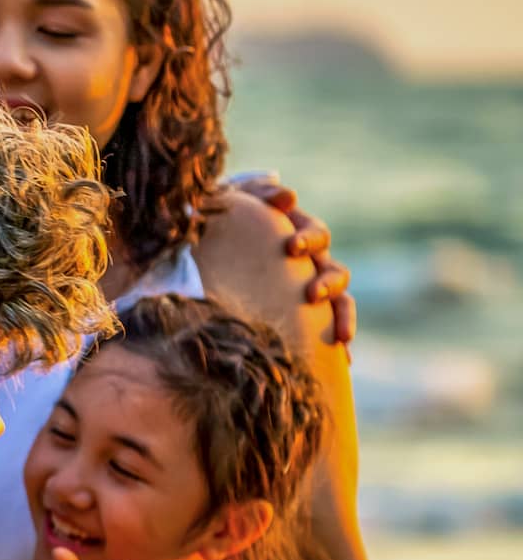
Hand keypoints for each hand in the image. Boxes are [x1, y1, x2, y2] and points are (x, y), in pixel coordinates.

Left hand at [228, 172, 356, 349]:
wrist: (216, 242)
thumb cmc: (231, 218)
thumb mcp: (241, 201)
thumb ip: (261, 193)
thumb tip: (287, 197)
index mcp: (299, 234)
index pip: (317, 234)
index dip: (309, 239)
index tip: (291, 247)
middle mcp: (311, 264)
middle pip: (335, 272)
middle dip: (328, 283)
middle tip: (312, 294)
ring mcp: (310, 289)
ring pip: (340, 303)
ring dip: (342, 318)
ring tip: (342, 337)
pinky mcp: (304, 315)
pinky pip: (327, 331)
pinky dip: (336, 347)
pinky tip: (341, 366)